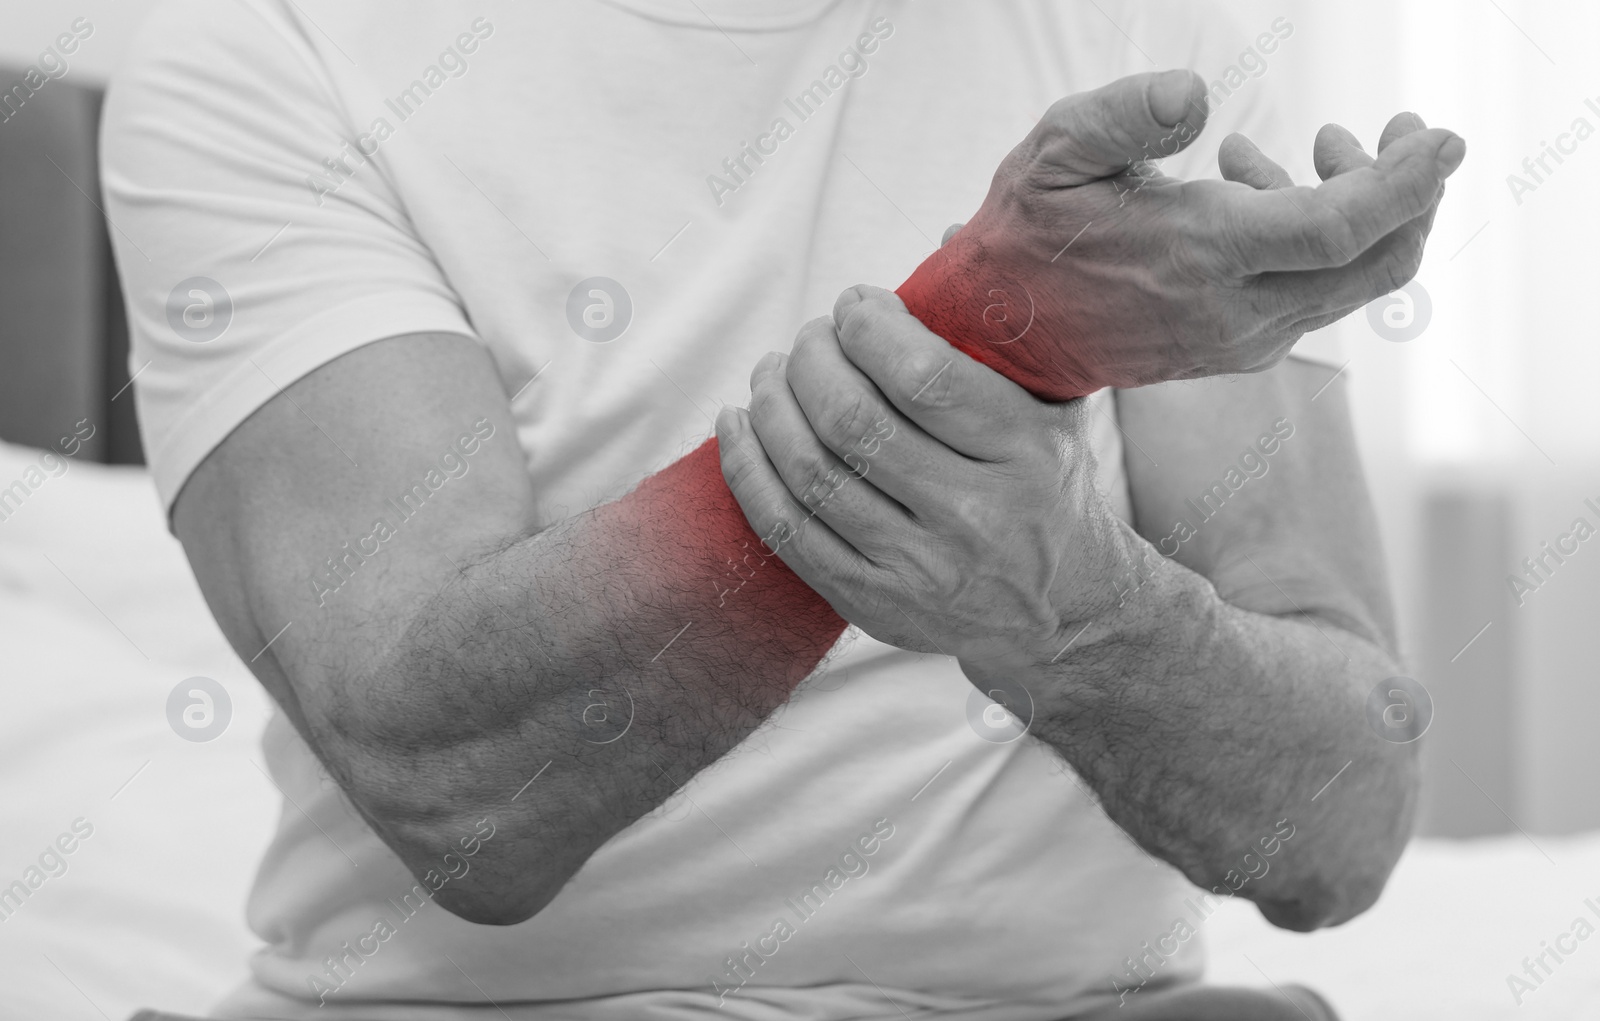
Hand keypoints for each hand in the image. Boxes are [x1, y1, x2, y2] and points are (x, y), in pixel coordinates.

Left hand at [715, 285, 1135, 666]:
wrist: (1059, 611)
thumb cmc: (1044, 488)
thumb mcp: (1055, 409)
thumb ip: (1006, 330)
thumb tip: (947, 241)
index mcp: (1025, 454)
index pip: (924, 376)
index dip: (869, 327)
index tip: (855, 306)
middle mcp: (976, 516)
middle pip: (853, 421)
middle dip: (811, 360)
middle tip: (809, 338)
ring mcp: (922, 569)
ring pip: (812, 472)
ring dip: (772, 406)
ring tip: (770, 372)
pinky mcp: (876, 606)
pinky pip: (788, 531)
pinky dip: (748, 470)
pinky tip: (739, 425)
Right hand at [904, 69, 1463, 391]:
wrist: (999, 340)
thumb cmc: (1026, 237)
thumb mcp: (1054, 153)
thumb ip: (1124, 112)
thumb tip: (1198, 93)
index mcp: (1202, 254)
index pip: (1343, 227)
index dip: (1408, 181)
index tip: (1441, 135)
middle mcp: (1235, 309)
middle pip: (1376, 263)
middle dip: (1407, 193)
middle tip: (1386, 132)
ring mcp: (1240, 338)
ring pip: (1351, 282)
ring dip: (1355, 212)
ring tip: (1297, 152)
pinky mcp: (1236, 349)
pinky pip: (1313, 296)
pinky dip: (1315, 242)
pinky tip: (1251, 193)